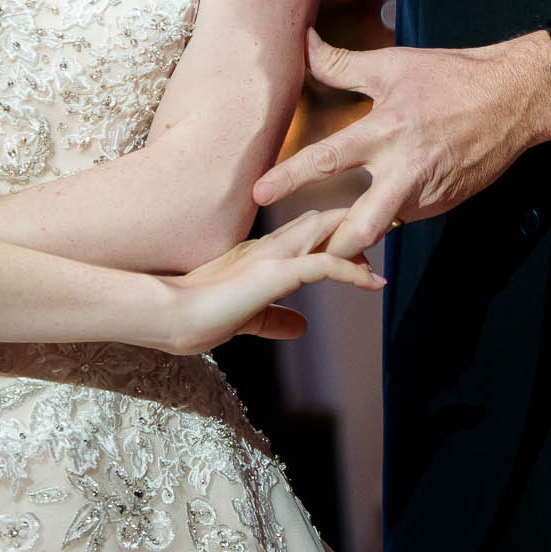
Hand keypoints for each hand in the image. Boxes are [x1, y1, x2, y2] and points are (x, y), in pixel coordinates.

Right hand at [146, 207, 385, 355]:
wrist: (169, 316)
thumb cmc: (196, 319)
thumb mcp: (246, 318)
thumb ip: (274, 319)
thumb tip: (301, 327)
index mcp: (256, 254)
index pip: (302, 234)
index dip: (330, 237)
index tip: (357, 250)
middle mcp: (268, 247)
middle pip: (319, 224)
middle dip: (350, 230)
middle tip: (378, 243)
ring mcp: (273, 256)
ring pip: (326, 232)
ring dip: (357, 242)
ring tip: (381, 260)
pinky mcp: (277, 272)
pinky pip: (326, 264)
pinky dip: (354, 271)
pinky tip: (373, 283)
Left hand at [253, 29, 550, 259]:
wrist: (514, 98)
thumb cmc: (450, 76)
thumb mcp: (393, 65)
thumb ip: (341, 64)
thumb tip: (301, 42)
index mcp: (386, 131)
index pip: (327, 159)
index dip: (289, 178)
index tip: (258, 194)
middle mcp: (405, 169)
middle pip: (361, 226)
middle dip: (329, 246)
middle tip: (298, 250)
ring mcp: (426, 193)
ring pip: (380, 228)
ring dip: (354, 235)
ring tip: (325, 243)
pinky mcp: (442, 205)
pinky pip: (402, 218)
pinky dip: (383, 217)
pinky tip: (370, 214)